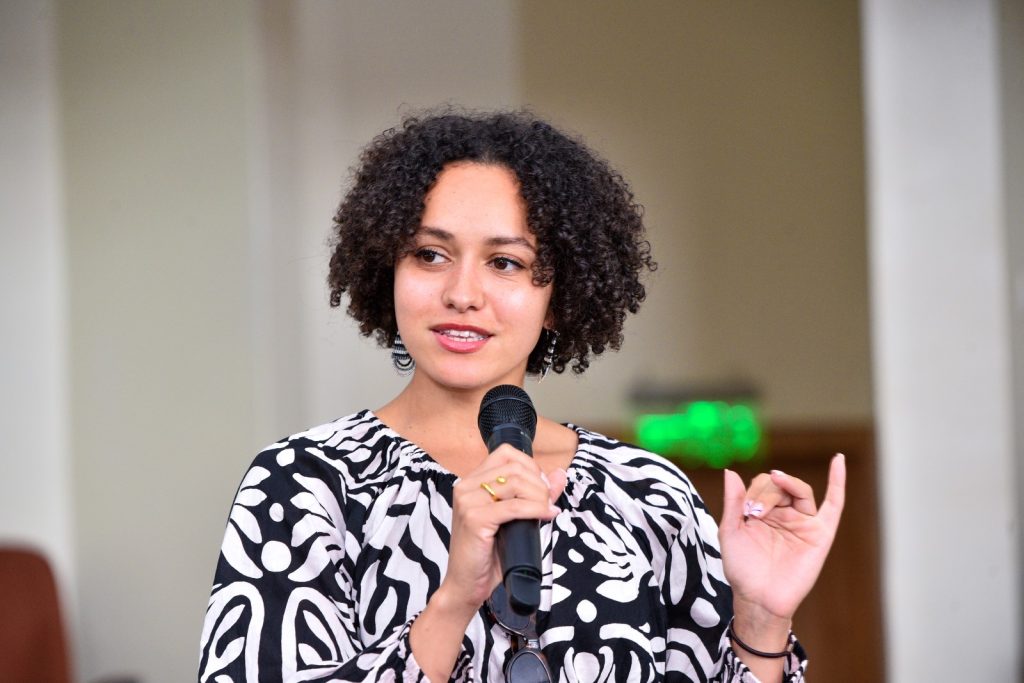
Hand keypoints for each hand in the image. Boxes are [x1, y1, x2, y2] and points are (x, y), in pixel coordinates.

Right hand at [439, 445, 566, 618]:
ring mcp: (467, 501)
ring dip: (539, 496)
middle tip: (548, 503)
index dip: (530, 466)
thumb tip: (560, 474)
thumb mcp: (514, 519)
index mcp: (471, 482)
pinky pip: (514, 506)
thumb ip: (536, 494)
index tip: (542, 488)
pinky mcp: (474, 519)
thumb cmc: (488, 554)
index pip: (506, 453)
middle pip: (514, 466)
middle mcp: (465, 486)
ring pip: (515, 482)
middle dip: (539, 483)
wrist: (466, 585)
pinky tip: (547, 516)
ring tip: (547, 511)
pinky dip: (536, 509)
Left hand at [719, 454, 845, 628]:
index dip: (753, 491)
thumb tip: (730, 471)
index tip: (745, 511)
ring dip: (787, 484)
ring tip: (776, 483)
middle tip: (755, 512)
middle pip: (779, 486)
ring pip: (800, 490)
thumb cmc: (743, 568)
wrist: (758, 598)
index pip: (761, 484)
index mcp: (762, 511)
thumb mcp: (731, 531)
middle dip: (766, 492)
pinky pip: (834, 504)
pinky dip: (838, 481)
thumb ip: (733, 502)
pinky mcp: (820, 533)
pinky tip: (839, 460)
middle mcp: (783, 514)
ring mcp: (803, 522)